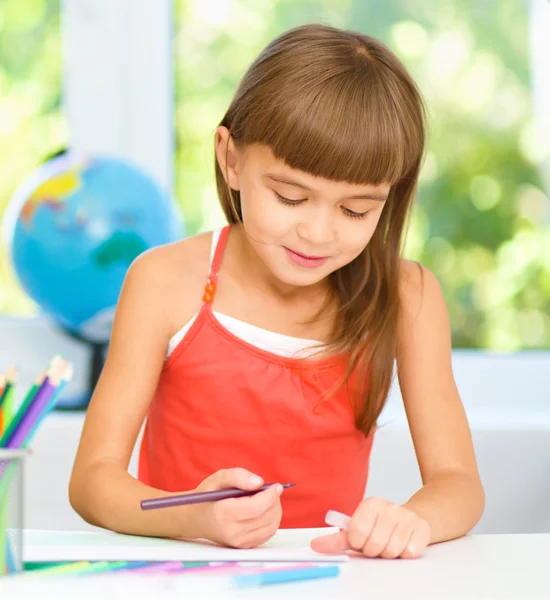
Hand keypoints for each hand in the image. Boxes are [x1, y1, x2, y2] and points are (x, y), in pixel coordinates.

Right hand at [191, 468, 282, 548]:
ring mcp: (237, 542)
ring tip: (269, 499)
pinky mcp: (243, 546)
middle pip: (265, 517)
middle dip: (274, 501)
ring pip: (270, 527)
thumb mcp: (218, 478)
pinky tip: (264, 511)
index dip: (270, 496)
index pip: (255, 508)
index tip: (277, 486)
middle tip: (273, 490)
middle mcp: (230, 531)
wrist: (196, 519)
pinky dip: (271, 520)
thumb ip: (238, 476)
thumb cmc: (208, 496)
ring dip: (275, 510)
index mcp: (222, 513)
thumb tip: (259, 482)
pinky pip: (267, 534)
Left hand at [311, 498, 429, 558]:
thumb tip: (315, 545)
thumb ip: (337, 539)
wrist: (412, 519)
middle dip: (373, 550)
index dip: (357, 542)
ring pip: (391, 551)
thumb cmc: (380, 526)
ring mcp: (406, 517)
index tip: (361, 540)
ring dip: (389, 553)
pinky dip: (404, 553)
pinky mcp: (422, 529)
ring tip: (390, 542)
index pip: (356, 532)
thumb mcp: (359, 528)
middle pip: (374, 545)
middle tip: (377, 543)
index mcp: (371, 504)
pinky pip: (408, 552)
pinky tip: (403, 543)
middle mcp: (389, 507)